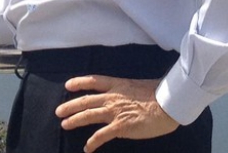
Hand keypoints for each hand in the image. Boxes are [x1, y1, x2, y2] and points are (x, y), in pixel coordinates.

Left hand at [55, 75, 178, 152]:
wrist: (169, 104)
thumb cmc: (160, 94)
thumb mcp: (140, 86)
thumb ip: (129, 92)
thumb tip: (128, 97)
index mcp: (118, 85)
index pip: (94, 81)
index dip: (79, 82)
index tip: (68, 85)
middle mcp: (113, 97)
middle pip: (86, 100)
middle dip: (70, 105)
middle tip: (58, 111)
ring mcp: (115, 111)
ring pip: (88, 115)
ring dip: (74, 120)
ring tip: (64, 125)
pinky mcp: (120, 126)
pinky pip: (101, 135)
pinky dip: (92, 142)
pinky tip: (87, 148)